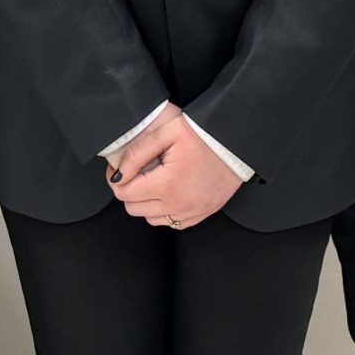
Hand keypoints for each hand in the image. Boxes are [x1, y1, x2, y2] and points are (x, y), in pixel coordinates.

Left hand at [109, 110, 242, 229]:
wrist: (238, 143)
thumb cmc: (206, 134)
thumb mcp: (168, 132)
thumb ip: (138, 152)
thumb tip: (118, 173)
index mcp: (166, 184)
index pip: (124, 192)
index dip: (117, 178)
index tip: (119, 169)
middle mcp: (178, 204)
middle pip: (134, 208)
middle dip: (131, 190)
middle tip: (138, 172)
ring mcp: (191, 212)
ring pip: (151, 218)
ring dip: (147, 202)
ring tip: (155, 180)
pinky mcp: (201, 214)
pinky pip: (172, 223)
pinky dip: (165, 211)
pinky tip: (170, 192)